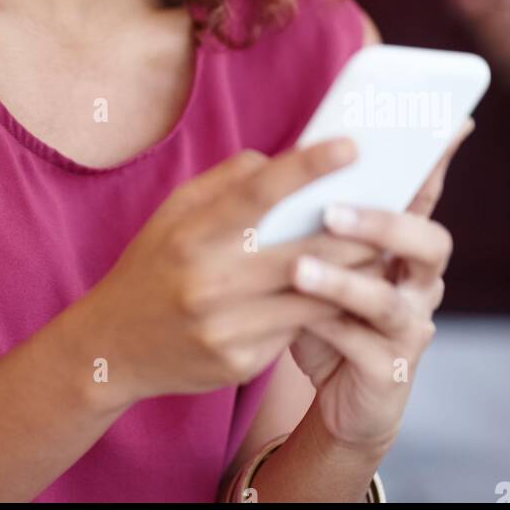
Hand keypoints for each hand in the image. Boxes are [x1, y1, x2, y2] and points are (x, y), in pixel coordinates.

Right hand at [82, 136, 380, 407]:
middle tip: (395, 204)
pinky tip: (348, 296)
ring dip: (354, 274)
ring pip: (313, 297)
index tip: (351, 145)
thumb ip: (228, 182)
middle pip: (304, 250)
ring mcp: (226, 327)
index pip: (259, 193)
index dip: (308, 168)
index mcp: (194, 234)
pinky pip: (295, 331)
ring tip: (384, 249)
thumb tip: (285, 160)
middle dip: (356, 228)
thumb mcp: (175, 213)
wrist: (113, 347)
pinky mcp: (239, 363)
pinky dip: (323, 310)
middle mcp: (210, 281)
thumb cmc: (154, 264)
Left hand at [288, 117, 475, 452]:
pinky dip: (328, 329)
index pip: (424, 193)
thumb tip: (289, 158)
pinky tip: (296, 317)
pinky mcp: (390, 371)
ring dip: (342, 282)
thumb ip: (318, 216)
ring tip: (298, 269)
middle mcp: (418, 281)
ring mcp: (409, 327)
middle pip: (428, 242)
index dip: (436, 160)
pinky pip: (363, 347)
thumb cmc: (325, 308)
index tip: (447, 122)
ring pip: (389, 300)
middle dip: (384, 223)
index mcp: (405, 244)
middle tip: (332, 210)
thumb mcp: (320, 255)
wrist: (338, 393)